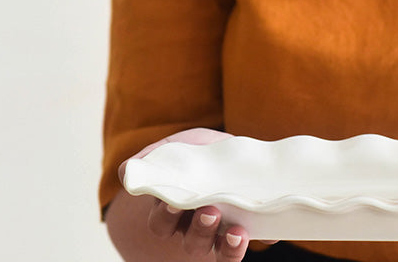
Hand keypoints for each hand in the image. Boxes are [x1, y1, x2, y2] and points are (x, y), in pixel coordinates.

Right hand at [109, 128, 259, 260]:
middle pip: (192, 243)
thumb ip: (154, 157)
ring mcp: (225, 230)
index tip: (173, 202)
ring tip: (237, 231)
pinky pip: (260, 241)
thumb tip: (126, 170)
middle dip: (200, 231)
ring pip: (221, 252)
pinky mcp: (254, 226)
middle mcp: (197, 227)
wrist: (235, 148)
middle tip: (210, 211)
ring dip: (228, 246)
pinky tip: (271, 232)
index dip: (166, 218)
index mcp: (174, 210)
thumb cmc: (197, 152)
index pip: (162, 224)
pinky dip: (266, 238)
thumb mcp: (177, 146)